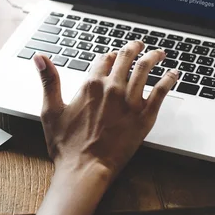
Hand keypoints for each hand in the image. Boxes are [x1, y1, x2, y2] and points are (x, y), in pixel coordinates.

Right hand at [34, 41, 178, 214]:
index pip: (103, 59)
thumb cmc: (66, 145)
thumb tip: (40, 57)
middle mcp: (112, 88)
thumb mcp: (51, 109)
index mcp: (90, 85)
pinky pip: (161, 92)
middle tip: (139, 45)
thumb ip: (49, 80)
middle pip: (126, 59)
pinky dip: (169, 79)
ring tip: (159, 53)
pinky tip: (174, 74)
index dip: (108, 55)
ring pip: (145, 69)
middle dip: (133, 48)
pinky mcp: (144, 116)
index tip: (112, 55)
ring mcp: (130, 102)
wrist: (85, 169)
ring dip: (153, 57)